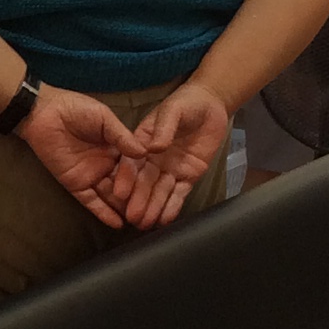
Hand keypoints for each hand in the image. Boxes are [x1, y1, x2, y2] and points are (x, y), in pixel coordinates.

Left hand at [17, 85, 146, 228]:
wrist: (44, 114)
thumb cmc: (75, 109)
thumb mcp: (103, 118)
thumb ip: (121, 135)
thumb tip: (144, 152)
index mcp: (117, 147)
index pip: (134, 166)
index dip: (143, 178)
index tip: (158, 191)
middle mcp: (108, 164)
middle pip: (125, 185)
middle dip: (137, 199)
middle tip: (151, 214)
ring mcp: (92, 176)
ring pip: (110, 196)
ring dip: (123, 209)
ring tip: (139, 223)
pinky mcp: (76, 184)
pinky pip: (91, 201)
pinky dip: (103, 213)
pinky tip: (118, 224)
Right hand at [109, 78, 230, 230]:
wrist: (210, 106)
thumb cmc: (186, 103)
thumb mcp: (173, 110)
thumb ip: (163, 127)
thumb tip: (153, 148)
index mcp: (142, 142)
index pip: (131, 162)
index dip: (125, 178)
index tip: (118, 193)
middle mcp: (153, 159)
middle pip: (144, 182)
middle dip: (138, 200)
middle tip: (132, 217)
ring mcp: (170, 169)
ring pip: (159, 191)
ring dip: (152, 208)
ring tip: (145, 224)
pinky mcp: (188, 176)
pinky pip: (179, 194)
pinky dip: (172, 206)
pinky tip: (164, 219)